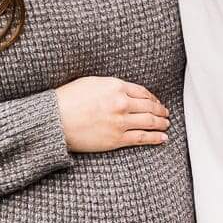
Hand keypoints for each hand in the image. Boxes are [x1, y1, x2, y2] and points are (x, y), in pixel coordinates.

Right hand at [55, 77, 169, 152]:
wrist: (56, 119)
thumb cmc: (68, 100)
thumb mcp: (91, 82)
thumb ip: (110, 85)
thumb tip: (122, 90)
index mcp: (116, 86)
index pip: (142, 92)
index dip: (152, 98)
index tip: (156, 101)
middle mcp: (121, 103)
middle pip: (149, 107)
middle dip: (160, 110)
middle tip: (165, 113)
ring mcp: (121, 122)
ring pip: (149, 122)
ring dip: (161, 123)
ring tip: (166, 125)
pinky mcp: (117, 139)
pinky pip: (142, 138)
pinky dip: (155, 138)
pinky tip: (162, 138)